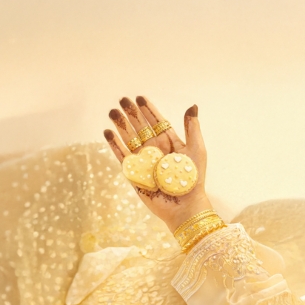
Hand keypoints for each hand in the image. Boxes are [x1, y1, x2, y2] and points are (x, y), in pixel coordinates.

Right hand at [104, 96, 211, 232]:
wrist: (184, 206)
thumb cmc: (193, 179)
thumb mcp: (196, 149)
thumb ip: (192, 128)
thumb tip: (192, 106)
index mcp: (170, 143)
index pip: (157, 122)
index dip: (148, 110)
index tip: (140, 97)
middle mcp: (155, 150)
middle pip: (141, 128)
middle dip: (132, 114)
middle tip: (122, 100)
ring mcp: (144, 161)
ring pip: (130, 139)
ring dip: (121, 126)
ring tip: (113, 112)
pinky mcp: (134, 173)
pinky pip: (122, 156)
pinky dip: (115, 145)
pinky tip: (108, 133)